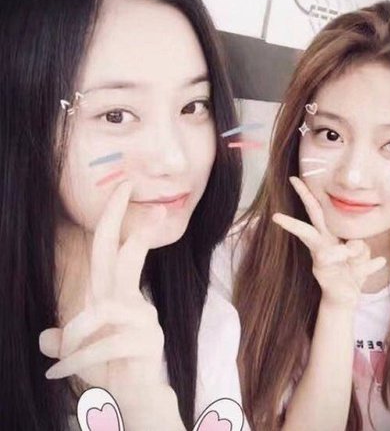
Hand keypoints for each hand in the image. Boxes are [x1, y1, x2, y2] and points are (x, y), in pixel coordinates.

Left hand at [39, 181, 182, 428]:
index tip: (124, 187)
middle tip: (130, 187)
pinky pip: (104, 342)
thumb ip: (67, 336)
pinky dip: (78, 357)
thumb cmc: (111, 367)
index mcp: (116, 294)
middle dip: (122, 219)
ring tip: (61, 356)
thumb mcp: (82, 348)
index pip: (113, 248)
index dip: (115, 217)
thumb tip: (46, 335)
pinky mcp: (147, 341)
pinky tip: (59, 371)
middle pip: (124, 254)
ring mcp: (144, 318)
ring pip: (105, 307)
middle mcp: (132, 300)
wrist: (136, 398)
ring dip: (77, 331)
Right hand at [272, 176, 385, 308]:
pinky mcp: (327, 280)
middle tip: (276, 217)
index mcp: (325, 237)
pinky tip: (379, 262)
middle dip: (292, 224)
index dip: (305, 195)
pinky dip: (369, 265)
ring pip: (328, 253)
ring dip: (351, 251)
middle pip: (305, 231)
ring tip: (356, 256)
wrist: (346, 298)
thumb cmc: (351, 270)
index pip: (314, 212)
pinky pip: (353, 268)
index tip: (295, 178)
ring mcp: (320, 265)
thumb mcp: (360, 253)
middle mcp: (319, 248)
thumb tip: (354, 245)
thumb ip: (359, 246)